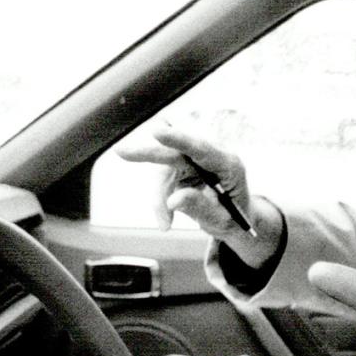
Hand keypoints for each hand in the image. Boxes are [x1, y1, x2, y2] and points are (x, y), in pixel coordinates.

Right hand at [116, 125, 281, 266]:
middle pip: (176, 152)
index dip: (179, 140)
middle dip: (149, 153)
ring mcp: (195, 160)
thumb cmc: (232, 218)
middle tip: (122, 151)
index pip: (202, 149)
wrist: (234, 219)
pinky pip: (162, 181)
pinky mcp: (182, 166)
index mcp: (228, 165)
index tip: (158, 132)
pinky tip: (167, 220)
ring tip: (166, 223)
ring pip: (164, 171)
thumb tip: (173, 200)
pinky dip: (160, 201)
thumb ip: (199, 207)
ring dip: (159, 197)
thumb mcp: (220, 220)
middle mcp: (211, 157)